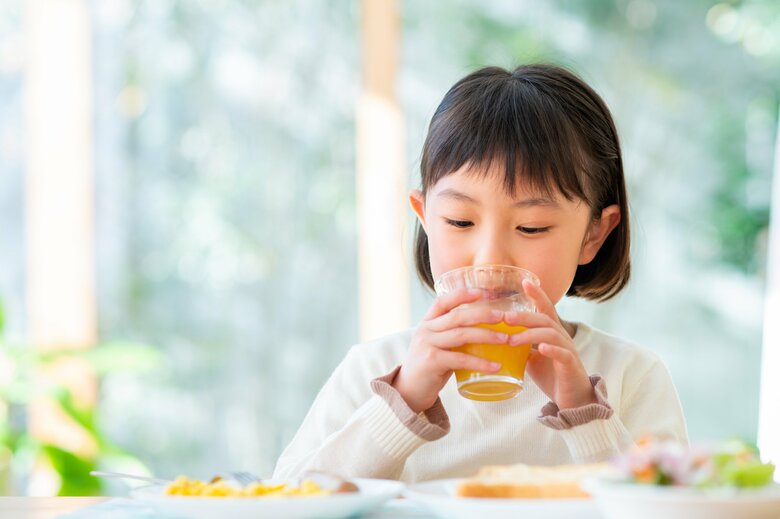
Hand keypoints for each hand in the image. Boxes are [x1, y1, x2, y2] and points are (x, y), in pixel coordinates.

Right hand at [393, 288, 509, 412]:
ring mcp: (427, 345)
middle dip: (482, 314)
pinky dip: (481, 362)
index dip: (462, 294)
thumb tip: (485, 329)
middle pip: (457, 316)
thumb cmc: (429, 366)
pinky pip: (461, 359)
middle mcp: (425, 330)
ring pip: (461, 335)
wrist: (408, 390)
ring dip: (486, 336)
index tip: (482, 292)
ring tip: (505, 339)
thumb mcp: (437, 345)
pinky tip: (495, 366)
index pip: (443, 301)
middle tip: (502, 317)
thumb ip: (452, 335)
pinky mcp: (432, 362)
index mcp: (427, 322)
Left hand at [504, 280, 596, 408]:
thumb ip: (520, 346)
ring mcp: (568, 350)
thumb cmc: (552, 376)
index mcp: (552, 333)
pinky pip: (562, 354)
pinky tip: (540, 349)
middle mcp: (562, 337)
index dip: (537, 294)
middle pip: (544, 319)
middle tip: (505, 318)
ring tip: (512, 340)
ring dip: (530, 335)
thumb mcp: (531, 358)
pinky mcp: (571, 366)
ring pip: (551, 334)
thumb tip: (496, 338)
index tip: (524, 281)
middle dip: (524, 317)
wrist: (573, 401)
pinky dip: (551, 350)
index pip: (545, 308)